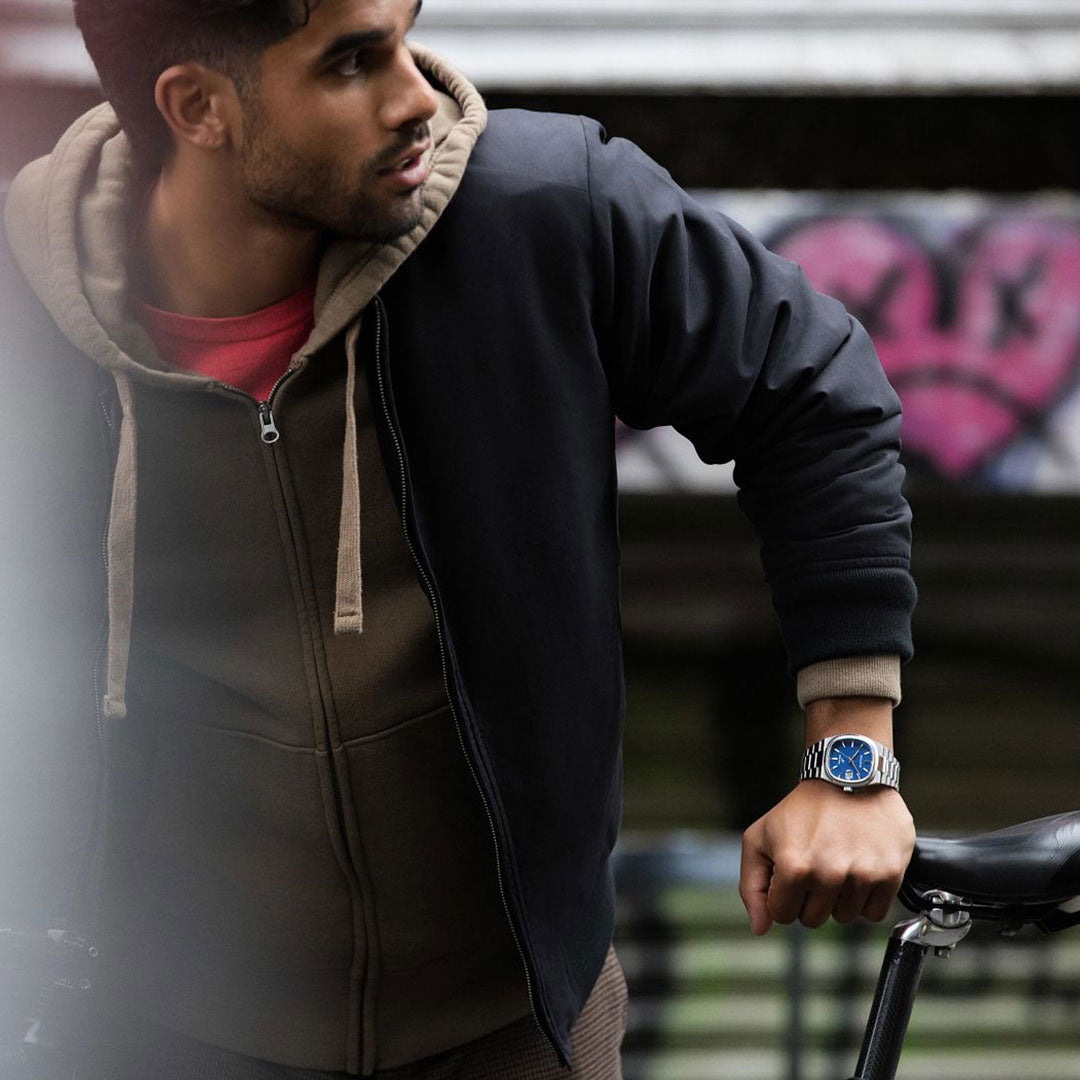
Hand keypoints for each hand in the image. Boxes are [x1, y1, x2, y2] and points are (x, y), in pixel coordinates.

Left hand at [739, 780, 914, 935]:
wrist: (848, 778)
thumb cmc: (801, 810)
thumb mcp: (759, 838)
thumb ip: (752, 886)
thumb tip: (760, 928)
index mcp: (793, 866)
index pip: (783, 915)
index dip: (784, 896)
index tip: (791, 873)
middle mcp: (828, 873)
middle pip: (813, 919)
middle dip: (810, 898)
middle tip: (816, 864)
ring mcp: (861, 875)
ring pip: (844, 918)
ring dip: (839, 898)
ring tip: (838, 863)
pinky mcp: (889, 874)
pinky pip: (873, 914)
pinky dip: (865, 898)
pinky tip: (858, 868)